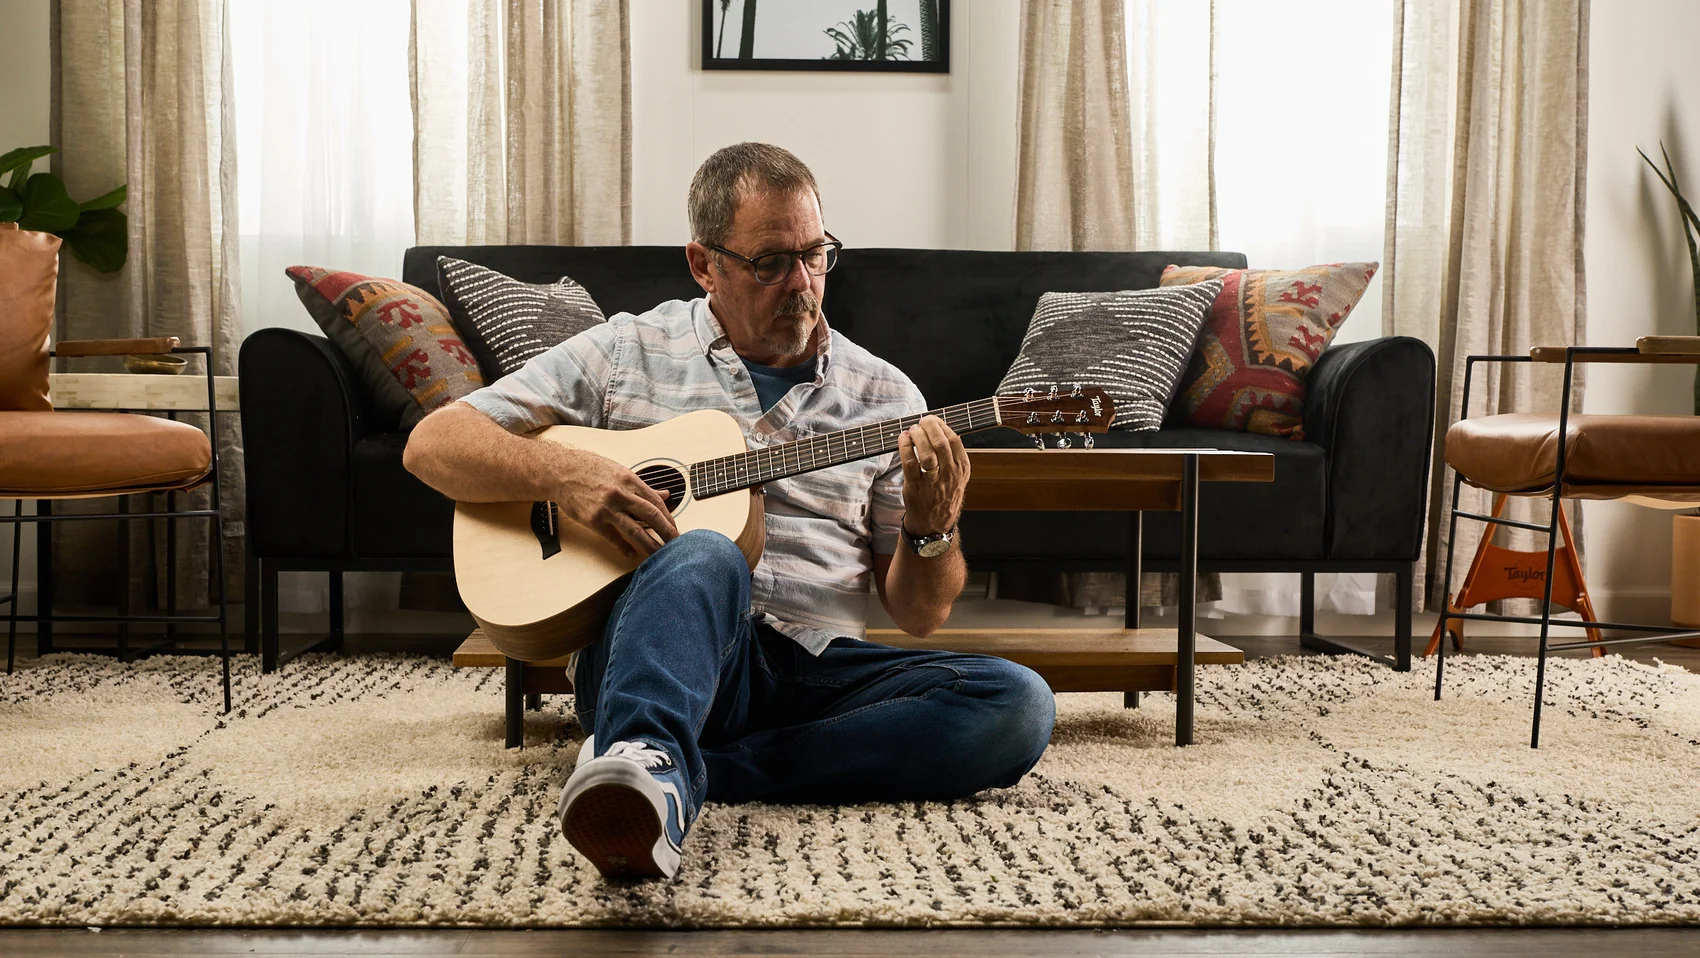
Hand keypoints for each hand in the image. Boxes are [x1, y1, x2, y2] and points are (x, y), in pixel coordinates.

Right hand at [555, 451, 679, 559]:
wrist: (561, 472)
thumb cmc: (590, 469)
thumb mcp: (620, 472)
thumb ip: (643, 486)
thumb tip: (665, 495)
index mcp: (630, 480)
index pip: (656, 502)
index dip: (668, 517)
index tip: (674, 528)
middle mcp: (621, 494)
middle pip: (651, 516)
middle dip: (667, 532)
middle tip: (676, 544)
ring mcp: (607, 508)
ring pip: (635, 530)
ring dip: (650, 545)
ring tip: (659, 555)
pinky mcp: (593, 520)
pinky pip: (613, 538)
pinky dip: (623, 547)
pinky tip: (631, 554)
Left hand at [897, 415, 967, 535]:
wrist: (935, 522)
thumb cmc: (944, 494)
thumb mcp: (958, 475)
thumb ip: (953, 454)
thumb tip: (942, 429)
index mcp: (962, 468)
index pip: (954, 439)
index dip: (941, 425)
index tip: (932, 420)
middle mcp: (949, 474)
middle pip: (941, 443)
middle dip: (929, 427)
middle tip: (921, 422)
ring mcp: (932, 481)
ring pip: (927, 453)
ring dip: (918, 437)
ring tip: (912, 430)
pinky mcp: (916, 486)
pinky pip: (910, 463)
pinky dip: (905, 447)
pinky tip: (903, 439)